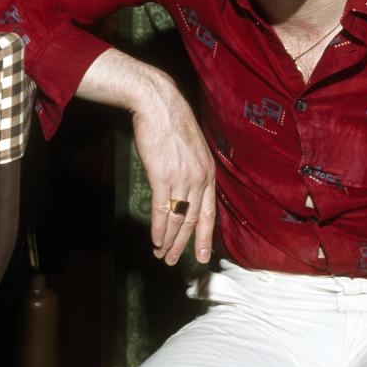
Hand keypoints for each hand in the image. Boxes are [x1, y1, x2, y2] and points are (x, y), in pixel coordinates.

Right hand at [130, 87, 216, 265]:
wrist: (159, 104)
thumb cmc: (172, 123)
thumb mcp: (192, 148)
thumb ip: (192, 170)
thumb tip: (185, 189)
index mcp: (208, 172)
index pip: (210, 212)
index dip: (206, 236)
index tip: (204, 255)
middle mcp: (199, 178)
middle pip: (194, 220)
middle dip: (184, 244)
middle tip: (175, 261)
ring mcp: (182, 178)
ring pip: (178, 218)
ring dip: (169, 240)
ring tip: (162, 254)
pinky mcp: (163, 176)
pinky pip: (163, 210)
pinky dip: (159, 228)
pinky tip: (155, 240)